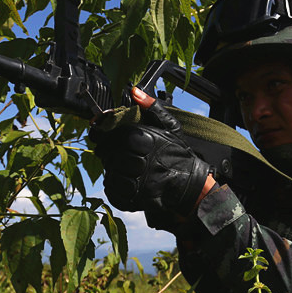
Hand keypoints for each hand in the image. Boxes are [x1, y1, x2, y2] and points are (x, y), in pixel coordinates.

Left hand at [94, 88, 212, 226]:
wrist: (189, 185)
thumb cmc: (177, 155)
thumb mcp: (170, 127)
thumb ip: (152, 108)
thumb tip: (134, 91)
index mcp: (150, 142)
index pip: (119, 137)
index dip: (108, 136)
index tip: (102, 135)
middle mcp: (144, 164)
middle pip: (113, 156)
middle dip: (109, 153)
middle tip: (113, 152)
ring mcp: (139, 184)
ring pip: (111, 174)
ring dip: (112, 170)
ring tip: (120, 167)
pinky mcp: (136, 201)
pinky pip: (113, 192)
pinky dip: (113, 187)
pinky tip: (123, 180)